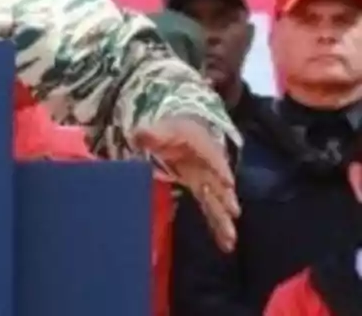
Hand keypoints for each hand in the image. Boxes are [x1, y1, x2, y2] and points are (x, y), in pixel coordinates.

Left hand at [134, 117, 239, 252]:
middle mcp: (208, 165)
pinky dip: (217, 225)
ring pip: (217, 201)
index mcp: (201, 144)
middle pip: (218, 183)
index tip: (227, 182)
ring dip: (223, 219)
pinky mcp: (201, 190)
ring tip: (230, 240)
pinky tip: (225, 244)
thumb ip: (152, 133)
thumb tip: (139, 134)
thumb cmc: (172, 130)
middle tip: (234, 213)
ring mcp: (206, 179)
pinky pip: (210, 208)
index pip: (212, 156)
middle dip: (225, 198)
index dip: (218, 168)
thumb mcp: (162, 129)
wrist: (179, 133)